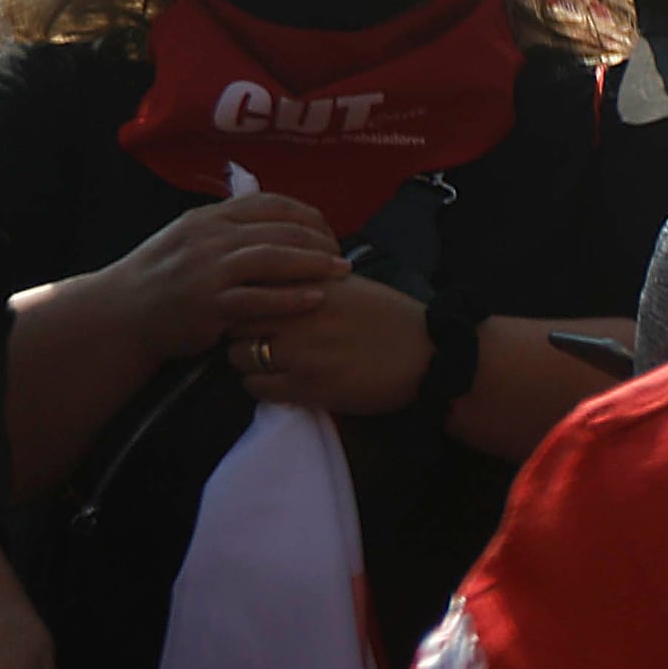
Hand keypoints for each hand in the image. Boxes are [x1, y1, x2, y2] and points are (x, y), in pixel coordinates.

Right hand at [103, 190, 341, 360]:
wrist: (121, 314)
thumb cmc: (163, 278)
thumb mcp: (190, 238)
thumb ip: (229, 226)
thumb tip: (276, 215)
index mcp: (209, 218)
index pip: (271, 203)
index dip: (309, 216)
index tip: (329, 233)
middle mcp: (209, 238)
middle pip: (280, 229)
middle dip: (320, 241)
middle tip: (342, 257)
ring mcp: (207, 271)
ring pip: (273, 258)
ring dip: (314, 264)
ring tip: (342, 272)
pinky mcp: (208, 305)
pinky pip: (258, 299)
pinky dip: (291, 298)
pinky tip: (317, 299)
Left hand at [233, 271, 429, 415]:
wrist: (431, 357)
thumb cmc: (394, 319)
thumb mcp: (350, 286)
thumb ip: (308, 281)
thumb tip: (271, 283)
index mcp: (311, 284)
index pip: (249, 288)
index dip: (246, 301)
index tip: (254, 311)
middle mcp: (301, 315)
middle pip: (236, 321)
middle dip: (240, 330)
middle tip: (257, 338)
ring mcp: (302, 352)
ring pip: (239, 356)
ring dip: (248, 361)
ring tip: (268, 363)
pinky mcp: (308, 386)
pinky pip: (257, 387)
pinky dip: (261, 386)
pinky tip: (280, 383)